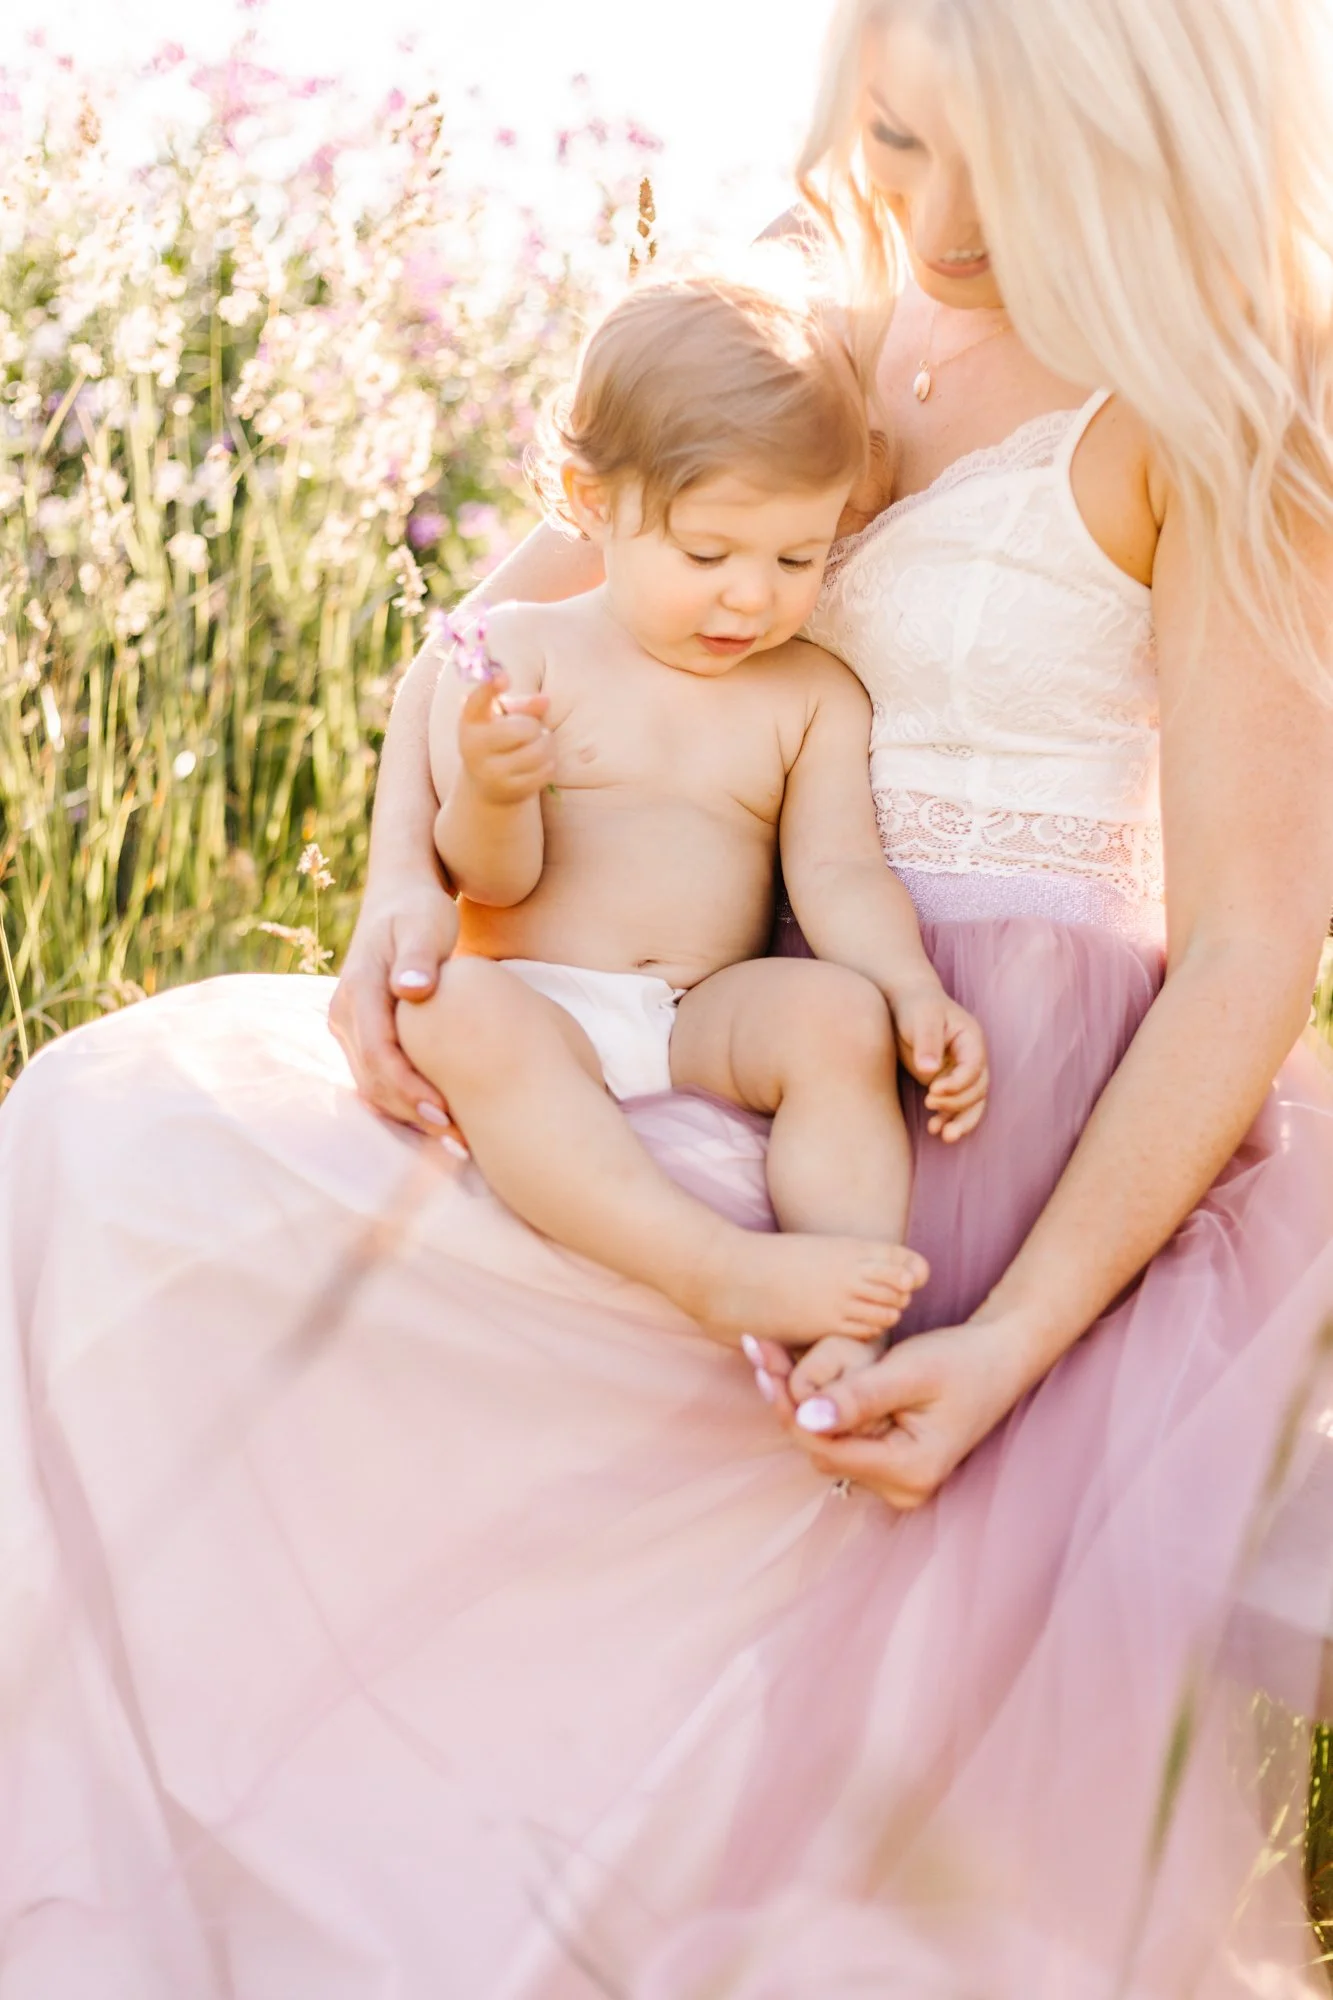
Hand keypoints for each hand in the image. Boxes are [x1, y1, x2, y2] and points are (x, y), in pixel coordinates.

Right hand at [327, 876, 463, 1139]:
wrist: (400, 897)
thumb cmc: (420, 910)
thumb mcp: (426, 924)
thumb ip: (419, 957)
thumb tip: (412, 989)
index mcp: (360, 987)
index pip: (377, 1052)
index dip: (407, 1087)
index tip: (443, 1112)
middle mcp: (345, 1011)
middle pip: (371, 1077)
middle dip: (411, 1112)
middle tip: (457, 1139)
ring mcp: (348, 1024)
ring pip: (370, 1083)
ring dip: (407, 1114)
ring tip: (454, 1139)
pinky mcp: (361, 1033)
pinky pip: (376, 1076)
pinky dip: (404, 1100)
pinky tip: (441, 1118)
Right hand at [458, 671, 554, 803]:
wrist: (487, 785)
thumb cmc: (499, 740)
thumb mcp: (504, 718)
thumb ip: (523, 706)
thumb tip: (544, 701)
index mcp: (470, 722)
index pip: (476, 701)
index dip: (489, 687)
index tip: (504, 677)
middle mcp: (474, 748)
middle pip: (523, 729)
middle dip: (534, 726)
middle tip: (530, 729)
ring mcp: (490, 772)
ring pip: (539, 751)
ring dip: (547, 744)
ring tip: (539, 744)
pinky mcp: (509, 790)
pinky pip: (546, 770)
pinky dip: (550, 763)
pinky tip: (541, 762)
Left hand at [743, 1317, 1032, 1511]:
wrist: (1000, 1356)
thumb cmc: (962, 1359)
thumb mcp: (910, 1371)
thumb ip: (860, 1396)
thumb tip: (806, 1418)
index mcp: (910, 1471)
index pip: (828, 1449)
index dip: (789, 1409)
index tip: (762, 1364)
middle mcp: (901, 1488)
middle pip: (822, 1448)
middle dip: (788, 1401)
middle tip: (758, 1350)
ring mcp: (895, 1479)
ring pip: (827, 1442)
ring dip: (800, 1400)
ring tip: (770, 1353)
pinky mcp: (890, 1461)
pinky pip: (842, 1437)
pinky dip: (821, 1404)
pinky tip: (794, 1370)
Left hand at [889, 982, 988, 1140]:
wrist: (904, 1004)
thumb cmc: (916, 1006)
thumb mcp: (922, 1018)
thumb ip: (928, 1042)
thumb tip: (930, 1070)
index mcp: (971, 1039)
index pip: (974, 1068)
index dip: (958, 1082)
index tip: (933, 1089)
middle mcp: (971, 1059)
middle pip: (977, 1090)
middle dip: (957, 1103)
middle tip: (929, 1102)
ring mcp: (960, 1073)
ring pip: (972, 1103)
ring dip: (961, 1121)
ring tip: (943, 1135)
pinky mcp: (947, 1083)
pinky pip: (957, 1107)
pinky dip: (949, 1119)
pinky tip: (935, 1130)